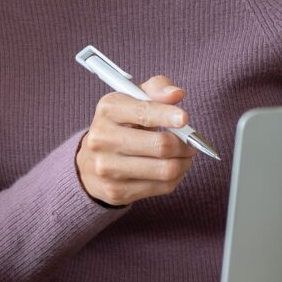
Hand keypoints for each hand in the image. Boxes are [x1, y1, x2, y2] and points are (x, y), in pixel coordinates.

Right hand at [75, 75, 194, 207]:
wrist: (89, 164)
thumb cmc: (121, 126)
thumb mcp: (133, 100)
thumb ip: (157, 90)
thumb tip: (177, 94)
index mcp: (108, 110)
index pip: (144, 113)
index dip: (168, 116)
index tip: (185, 119)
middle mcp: (102, 139)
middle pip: (161, 145)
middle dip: (185, 144)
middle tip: (192, 142)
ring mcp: (107, 168)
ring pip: (165, 169)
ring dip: (184, 163)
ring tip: (185, 156)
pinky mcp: (116, 191)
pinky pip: (162, 187)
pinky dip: (176, 178)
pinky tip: (172, 169)